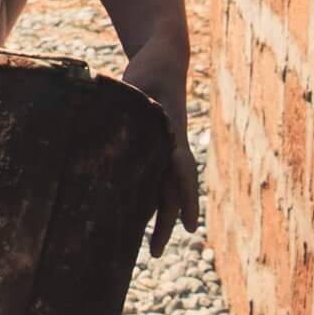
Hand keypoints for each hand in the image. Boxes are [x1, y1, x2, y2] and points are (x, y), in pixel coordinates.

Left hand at [121, 44, 197, 255]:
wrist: (162, 60)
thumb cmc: (149, 69)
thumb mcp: (140, 81)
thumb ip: (135, 97)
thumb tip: (125, 110)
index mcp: (171, 134)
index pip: (181, 172)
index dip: (186, 199)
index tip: (189, 227)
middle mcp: (170, 147)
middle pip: (170, 191)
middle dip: (164, 222)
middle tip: (154, 254)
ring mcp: (163, 149)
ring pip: (162, 189)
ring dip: (155, 217)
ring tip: (148, 249)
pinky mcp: (153, 146)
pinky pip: (152, 178)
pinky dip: (144, 197)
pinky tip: (132, 217)